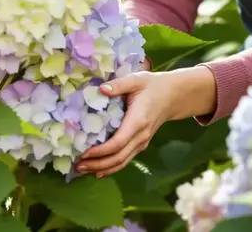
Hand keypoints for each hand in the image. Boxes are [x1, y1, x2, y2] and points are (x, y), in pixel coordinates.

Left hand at [76, 66, 216, 177]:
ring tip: (83, 169)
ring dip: (103, 168)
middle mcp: (140, 136)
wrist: (172, 96)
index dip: (101, 151)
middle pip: (118, 158)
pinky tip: (99, 170)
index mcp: (137, 121)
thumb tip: (101, 89)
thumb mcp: (136, 80)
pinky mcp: (141, 144)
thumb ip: (119, 85)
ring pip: (122, 162)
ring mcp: (142, 142)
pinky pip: (125, 159)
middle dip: (97, 164)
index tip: (84, 153)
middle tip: (78, 165)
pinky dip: (112, 167)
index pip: (118, 143)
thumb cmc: (152, 86)